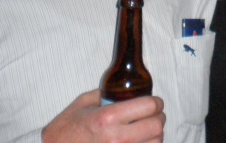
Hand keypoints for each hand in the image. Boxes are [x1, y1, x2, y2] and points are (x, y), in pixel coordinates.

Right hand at [42, 89, 164, 142]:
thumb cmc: (66, 129)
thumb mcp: (83, 103)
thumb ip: (107, 93)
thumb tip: (126, 87)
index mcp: (107, 117)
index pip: (149, 106)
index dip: (156, 102)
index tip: (155, 102)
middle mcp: (116, 138)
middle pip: (157, 126)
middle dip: (158, 118)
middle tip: (154, 115)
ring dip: (155, 135)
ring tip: (146, 131)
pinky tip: (141, 142)